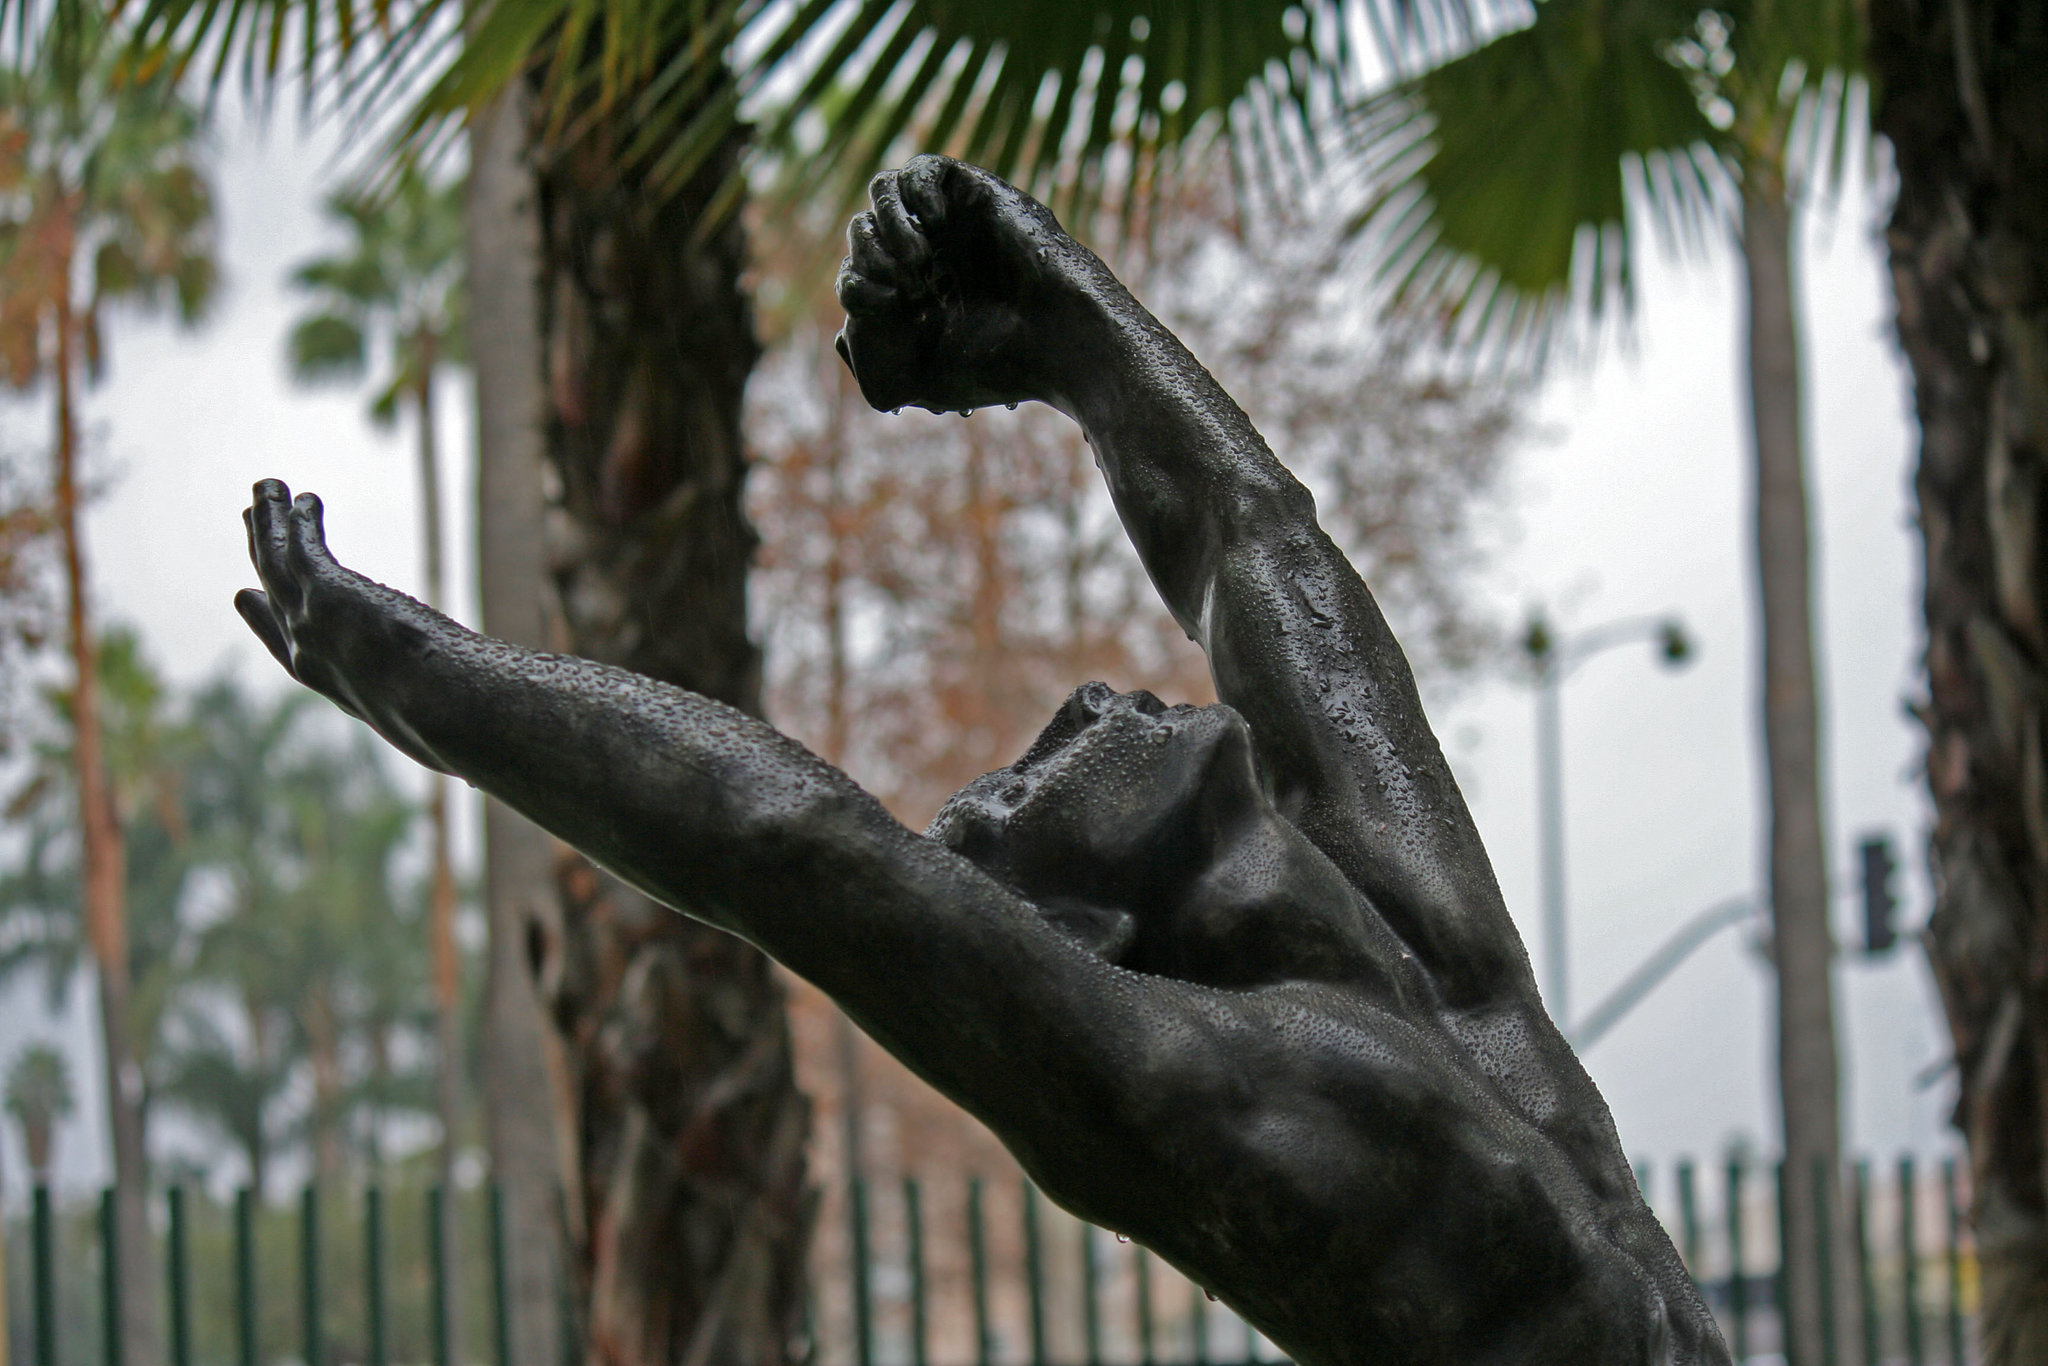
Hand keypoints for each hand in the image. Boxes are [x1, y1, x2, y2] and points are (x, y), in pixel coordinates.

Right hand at [234, 479, 443, 770]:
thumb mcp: (449, 742)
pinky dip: (292, 518)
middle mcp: (314, 659)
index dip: (267, 623)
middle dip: (261, 557)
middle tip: (251, 522)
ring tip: (267, 489)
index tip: (247, 597)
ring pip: (276, 562)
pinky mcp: (328, 592)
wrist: (449, 712)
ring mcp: (314, 624)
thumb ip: (452, 744)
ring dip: (268, 522)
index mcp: (342, 692)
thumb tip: (480, 772)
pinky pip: (298, 545)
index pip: (292, 653)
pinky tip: (301, 497)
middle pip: (275, 597)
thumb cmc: (461, 731)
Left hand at [834, 154, 1109, 415]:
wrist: (1054, 340)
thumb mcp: (910, 382)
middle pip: (862, 230)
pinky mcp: (976, 193)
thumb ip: (866, 361)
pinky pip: (923, 167)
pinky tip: (933, 226)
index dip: (856, 287)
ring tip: (916, 258)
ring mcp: (952, 223)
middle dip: (869, 256)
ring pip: (883, 191)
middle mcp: (931, 256)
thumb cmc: (992, 366)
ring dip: (885, 224)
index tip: (888, 308)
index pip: (855, 273)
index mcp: (914, 298)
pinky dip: (915, 191)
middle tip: (905, 286)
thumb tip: (844, 325)